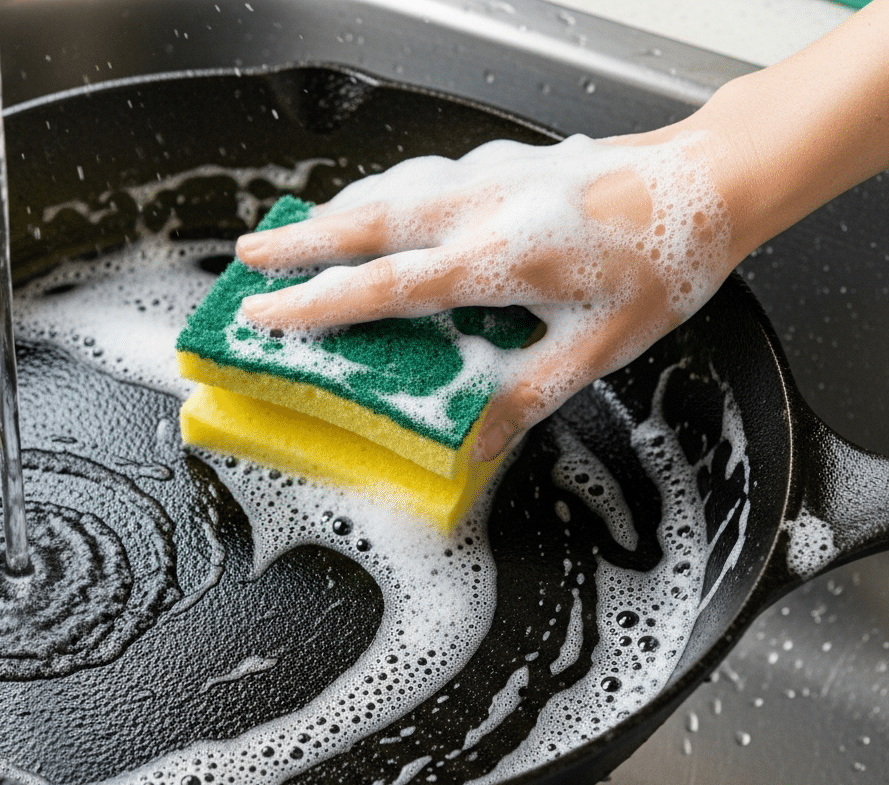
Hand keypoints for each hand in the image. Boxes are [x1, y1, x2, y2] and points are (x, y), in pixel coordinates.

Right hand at [237, 133, 734, 461]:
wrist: (713, 177)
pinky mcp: (504, 163)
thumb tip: (476, 445)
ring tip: (294, 233)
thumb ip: (526, 394)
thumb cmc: (666, 258)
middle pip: (366, 222)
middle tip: (247, 258)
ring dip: (335, 212)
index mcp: (498, 260)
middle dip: (297, 242)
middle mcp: (481, 209)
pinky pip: (423, 175)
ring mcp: (490, 178)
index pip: (383, 286)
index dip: (315, 304)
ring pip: (389, 190)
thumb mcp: (598, 349)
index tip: (264, 315)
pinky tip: (378, 205)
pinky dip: (383, 193)